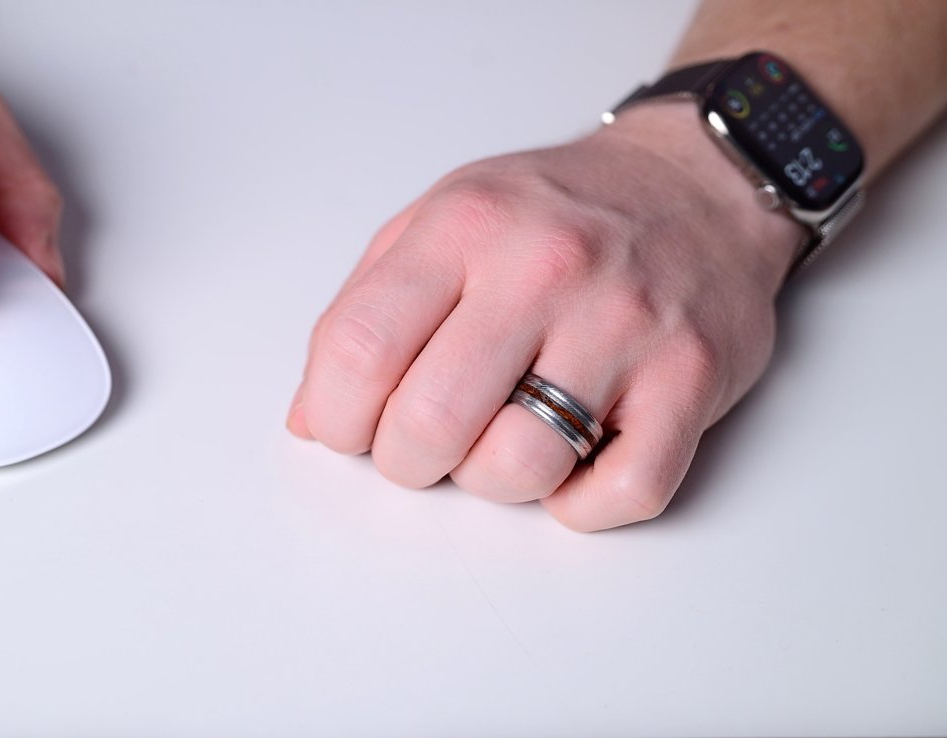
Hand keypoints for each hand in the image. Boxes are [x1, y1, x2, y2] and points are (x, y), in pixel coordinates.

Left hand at [287, 105, 803, 530]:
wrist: (699, 181)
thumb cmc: (556, 213)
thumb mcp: (441, 218)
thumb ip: (365, 308)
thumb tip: (312, 418)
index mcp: (464, 227)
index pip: (357, 349)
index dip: (335, 416)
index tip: (348, 426)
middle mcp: (544, 270)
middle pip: (430, 423)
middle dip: (406, 462)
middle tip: (421, 445)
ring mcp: (623, 327)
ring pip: (520, 468)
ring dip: (492, 481)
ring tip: (501, 438)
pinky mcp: (691, 379)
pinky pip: (621, 492)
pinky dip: (581, 505)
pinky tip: (570, 465)